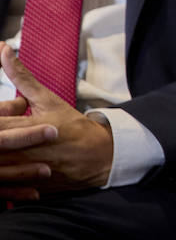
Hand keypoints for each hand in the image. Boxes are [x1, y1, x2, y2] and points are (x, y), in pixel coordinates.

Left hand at [0, 45, 112, 198]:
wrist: (102, 155)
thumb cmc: (72, 125)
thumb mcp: (49, 99)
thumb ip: (22, 77)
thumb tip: (3, 50)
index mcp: (31, 127)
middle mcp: (27, 151)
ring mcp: (29, 173)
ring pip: (0, 170)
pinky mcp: (31, 189)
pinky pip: (8, 189)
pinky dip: (2, 184)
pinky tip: (2, 171)